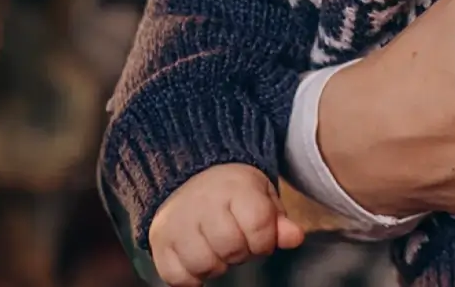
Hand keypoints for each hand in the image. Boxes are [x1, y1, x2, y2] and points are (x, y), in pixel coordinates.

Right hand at [148, 164, 303, 285]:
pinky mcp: (159, 240)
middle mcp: (203, 202)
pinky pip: (177, 277)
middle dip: (240, 252)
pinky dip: (190, 277)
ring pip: (204, 265)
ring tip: (216, 249)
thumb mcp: (261, 197)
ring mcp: (177, 222)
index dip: (264, 240)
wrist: (189, 178)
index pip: (259, 227)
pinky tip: (197, 258)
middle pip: (231, 248)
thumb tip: (295, 238)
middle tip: (235, 239)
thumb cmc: (233, 193)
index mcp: (234, 186)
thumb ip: (278, 220)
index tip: (258, 235)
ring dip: (216, 265)